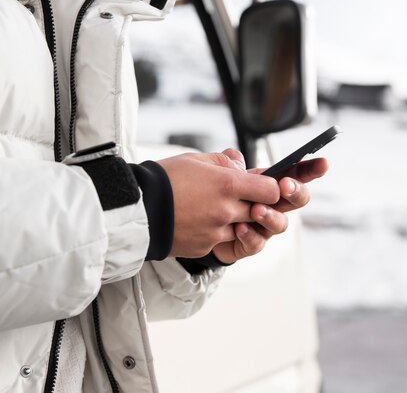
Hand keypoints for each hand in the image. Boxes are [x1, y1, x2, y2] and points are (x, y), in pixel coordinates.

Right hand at [156, 152, 279, 257]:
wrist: (135, 209)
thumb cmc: (163, 180)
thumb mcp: (195, 160)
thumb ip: (224, 162)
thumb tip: (240, 165)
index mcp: (228, 184)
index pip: (271, 190)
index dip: (270, 188)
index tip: (262, 185)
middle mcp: (227, 211)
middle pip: (260, 211)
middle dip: (254, 204)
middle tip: (238, 196)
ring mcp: (216, 232)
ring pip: (241, 228)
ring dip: (234, 220)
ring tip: (210, 207)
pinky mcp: (204, 247)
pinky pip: (220, 240)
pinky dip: (214, 231)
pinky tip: (196, 220)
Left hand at [212, 149, 328, 263]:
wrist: (198, 224)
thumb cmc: (215, 196)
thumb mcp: (220, 175)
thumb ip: (229, 164)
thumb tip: (236, 159)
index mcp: (269, 185)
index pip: (295, 174)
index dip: (311, 169)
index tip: (323, 163)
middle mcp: (273, 206)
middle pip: (297, 199)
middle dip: (295, 192)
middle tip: (285, 186)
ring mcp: (264, 227)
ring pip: (280, 224)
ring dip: (270, 215)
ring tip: (255, 209)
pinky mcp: (250, 244)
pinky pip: (257, 243)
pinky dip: (249, 234)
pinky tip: (240, 227)